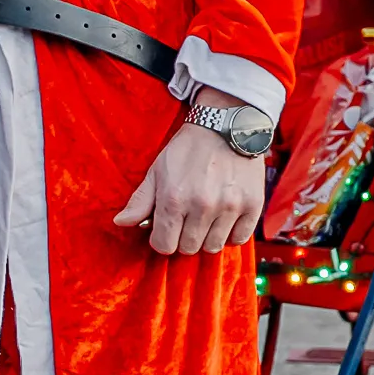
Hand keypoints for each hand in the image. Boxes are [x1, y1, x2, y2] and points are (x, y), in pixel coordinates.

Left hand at [114, 89, 266, 254]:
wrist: (226, 125)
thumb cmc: (188, 149)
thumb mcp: (157, 170)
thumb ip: (140, 200)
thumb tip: (121, 222)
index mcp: (174, 198)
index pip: (164, 245)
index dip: (162, 239)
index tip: (167, 228)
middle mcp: (202, 205)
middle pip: (189, 249)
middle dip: (184, 238)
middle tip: (187, 220)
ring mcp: (229, 206)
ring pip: (214, 247)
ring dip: (207, 238)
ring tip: (206, 218)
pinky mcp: (252, 205)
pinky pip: (239, 239)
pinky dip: (231, 234)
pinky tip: (225, 219)